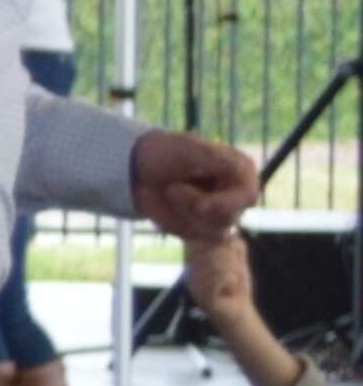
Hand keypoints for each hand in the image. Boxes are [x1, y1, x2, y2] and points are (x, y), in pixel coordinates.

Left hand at [131, 129, 258, 240]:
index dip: (227, 203)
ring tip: (172, 190)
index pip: (248, 194)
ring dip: (189, 211)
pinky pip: (208, 237)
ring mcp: (225, 211)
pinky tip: (175, 206)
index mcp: (241, 170)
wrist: (137, 170)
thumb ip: (215, 158)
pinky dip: (189, 224)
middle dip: (199, 206)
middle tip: (173, 189)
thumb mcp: (187, 148)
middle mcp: (239, 193)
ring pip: (220, 228)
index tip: (201, 205)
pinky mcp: (209, 227)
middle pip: (232, 214)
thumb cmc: (164, 153)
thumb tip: (240, 170)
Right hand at [183, 224, 292, 385]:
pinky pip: (219, 278)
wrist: (239, 314)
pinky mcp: (204, 297)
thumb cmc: (236, 287)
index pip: (197, 240)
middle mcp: (190, 272)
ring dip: (231, 268)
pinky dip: (230, 280)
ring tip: (234, 278)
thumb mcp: (238, 261)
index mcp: (195, 262)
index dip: (212, 239)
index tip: (227, 245)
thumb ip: (234, 245)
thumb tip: (231, 231)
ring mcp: (195, 285)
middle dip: (226, 255)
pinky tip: (231, 286)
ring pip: (214, 263)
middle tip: (234, 268)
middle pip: (207, 250)